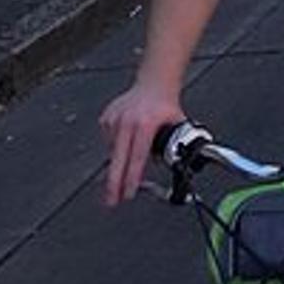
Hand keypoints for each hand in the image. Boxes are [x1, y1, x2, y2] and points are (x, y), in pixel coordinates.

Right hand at [98, 81, 184, 206]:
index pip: (138, 157)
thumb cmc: (165, 105)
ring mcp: (114, 119)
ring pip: (113, 152)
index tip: (128, 193)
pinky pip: (109, 141)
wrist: (154, 83)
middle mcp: (128, 121)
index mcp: (146, 123)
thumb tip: (173, 165)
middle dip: (114, 183)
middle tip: (111, 200)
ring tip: (130, 158)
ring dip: (120, 162)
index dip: (132, 178)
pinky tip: (127, 139)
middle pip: (118, 160)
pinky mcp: (106, 118)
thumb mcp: (177, 125)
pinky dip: (116, 146)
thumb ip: (174, 145)